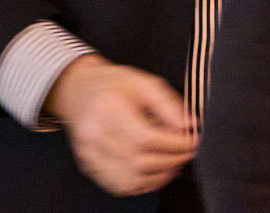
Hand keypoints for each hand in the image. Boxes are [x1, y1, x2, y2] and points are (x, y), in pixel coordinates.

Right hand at [45, 54, 197, 196]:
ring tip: (173, 160)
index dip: (174, 144)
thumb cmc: (111, 85)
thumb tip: (189, 125)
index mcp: (108, 108)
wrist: (78, 90)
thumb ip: (168, 104)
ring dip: (159, 175)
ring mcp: (89, 154)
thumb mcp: (143, 82)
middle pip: (139, 161)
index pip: (146, 138)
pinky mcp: (89, 167)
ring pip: (131, 180)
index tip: (191, 140)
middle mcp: (94, 134)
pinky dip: (143, 183)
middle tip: (186, 150)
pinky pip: (120, 186)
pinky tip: (155, 171)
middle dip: (171, 160)